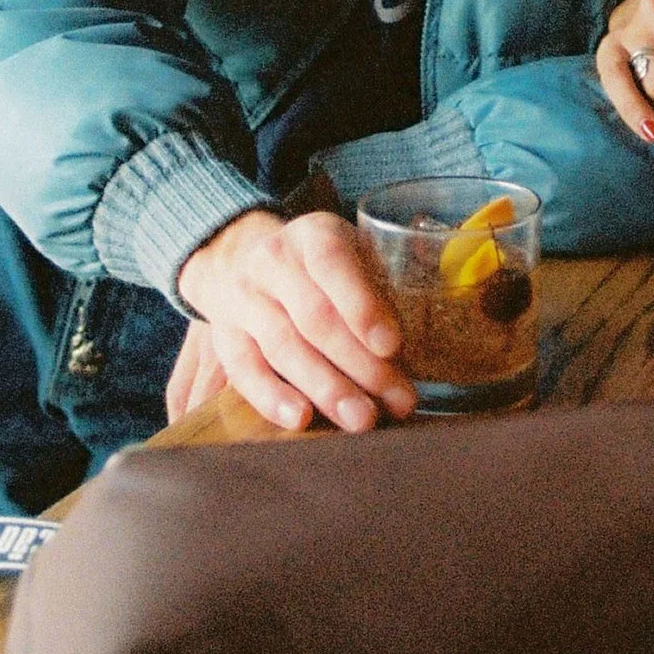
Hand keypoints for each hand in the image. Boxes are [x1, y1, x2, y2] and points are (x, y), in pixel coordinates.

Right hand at [173, 207, 414, 432]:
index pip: (334, 264)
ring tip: (361, 419)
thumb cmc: (323, 270)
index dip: (362, 306)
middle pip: (315, 317)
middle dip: (360, 364)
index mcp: (313, 234)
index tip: (392, 345)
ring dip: (326, 388)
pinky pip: (246, 371)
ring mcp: (243, 299)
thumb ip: (386, 286)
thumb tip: (428, 334)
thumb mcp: (356, 256)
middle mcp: (272, 261)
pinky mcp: (226, 337)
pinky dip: (272, 398)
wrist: (245, 260)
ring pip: (284, 347)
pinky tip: (301, 419)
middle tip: (397, 399)